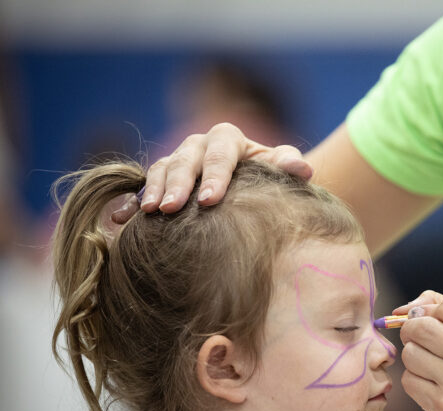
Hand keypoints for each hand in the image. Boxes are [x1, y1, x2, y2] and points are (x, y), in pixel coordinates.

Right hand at [111, 122, 312, 222]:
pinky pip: (141, 186)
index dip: (214, 176)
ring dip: (153, 190)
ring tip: (150, 212)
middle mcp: (199, 145)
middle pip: (185, 160)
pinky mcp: (162, 179)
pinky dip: (131, 202)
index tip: (210, 201)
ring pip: (161, 168)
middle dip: (177, 184)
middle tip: (171, 208)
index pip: (221, 154)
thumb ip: (289, 167)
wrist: (256, 188)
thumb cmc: (271, 180)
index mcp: (229, 139)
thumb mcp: (281, 172)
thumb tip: (302, 169)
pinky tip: (122, 220)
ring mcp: (178, 161)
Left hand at [396, 291, 442, 410]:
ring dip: (413, 355)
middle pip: (422, 327)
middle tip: (417, 336)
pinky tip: (431, 382)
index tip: (429, 318)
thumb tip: (403, 309)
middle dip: (412, 328)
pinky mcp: (442, 406)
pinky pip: (408, 379)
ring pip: (410, 353)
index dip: (430, 309)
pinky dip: (414, 378)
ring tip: (430, 362)